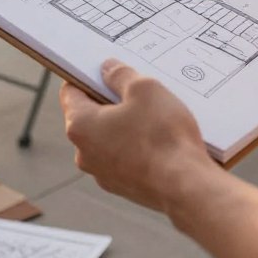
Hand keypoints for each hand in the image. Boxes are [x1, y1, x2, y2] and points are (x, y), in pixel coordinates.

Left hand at [60, 59, 213, 212]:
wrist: (187, 188)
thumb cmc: (162, 136)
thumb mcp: (144, 88)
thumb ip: (120, 75)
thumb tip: (108, 69)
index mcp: (80, 125)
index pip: (70, 91)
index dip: (88, 76)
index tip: (107, 70)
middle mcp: (85, 153)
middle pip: (90, 115)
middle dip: (111, 100)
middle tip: (137, 90)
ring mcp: (104, 174)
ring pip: (109, 137)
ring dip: (126, 124)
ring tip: (154, 115)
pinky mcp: (125, 187)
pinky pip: (125, 156)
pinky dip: (137, 146)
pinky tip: (161, 139)